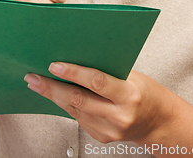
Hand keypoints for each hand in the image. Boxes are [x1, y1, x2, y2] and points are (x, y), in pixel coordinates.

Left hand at [24, 63, 175, 144]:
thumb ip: (108, 69)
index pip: (97, 82)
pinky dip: (67, 105)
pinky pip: (79, 118)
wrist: (158, 122)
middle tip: (33, 77)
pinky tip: (56, 96)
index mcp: (129, 95)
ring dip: (54, 97)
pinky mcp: (101, 137)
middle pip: (78, 100)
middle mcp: (118, 116)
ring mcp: (109, 130)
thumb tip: (77, 56)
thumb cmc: (147, 92)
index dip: (74, 73)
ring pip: (74, 111)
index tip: (54, 65)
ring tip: (37, 84)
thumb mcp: (133, 75)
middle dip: (52, 88)